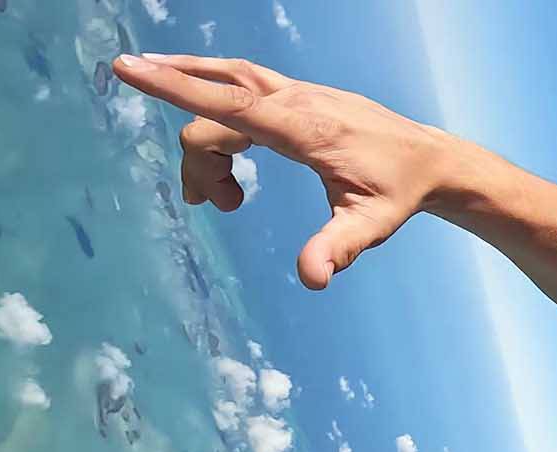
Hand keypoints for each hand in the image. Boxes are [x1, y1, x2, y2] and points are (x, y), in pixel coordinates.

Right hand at [112, 54, 452, 288]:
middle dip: (202, 161)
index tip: (127, 68)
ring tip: (223, 192)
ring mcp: (293, 89)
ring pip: (222, 83)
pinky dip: (213, 96)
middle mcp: (292, 98)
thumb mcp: (372, 226)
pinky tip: (215, 132)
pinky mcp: (295, 91)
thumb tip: (312, 279)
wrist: (428, 159)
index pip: (226, 103)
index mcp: (302, 127)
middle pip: (214, 111)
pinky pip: (238, 83)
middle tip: (227, 208)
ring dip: (201, 127)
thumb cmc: (397, 192)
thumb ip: (339, 248)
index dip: (173, 87)